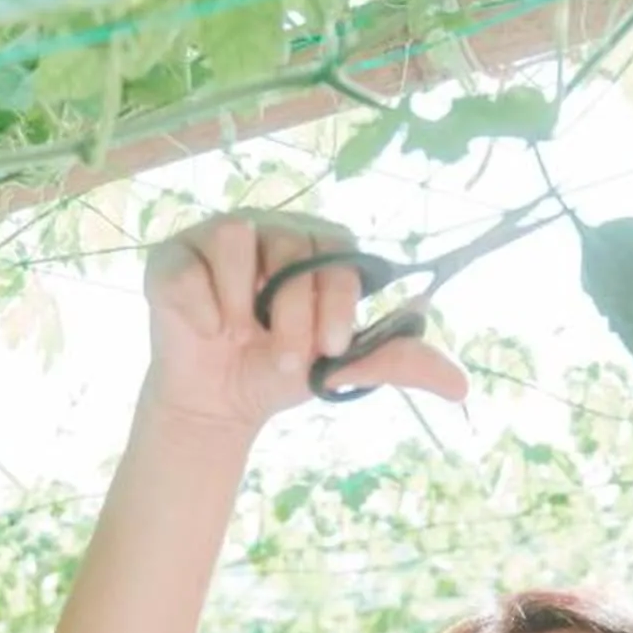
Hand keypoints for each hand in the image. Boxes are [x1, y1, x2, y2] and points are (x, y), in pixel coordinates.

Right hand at [138, 212, 468, 437]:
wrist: (217, 403)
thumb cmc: (278, 370)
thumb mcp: (339, 370)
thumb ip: (395, 365)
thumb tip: (459, 384)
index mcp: (318, 246)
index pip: (337, 249)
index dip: (337, 298)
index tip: (332, 348)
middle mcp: (272, 229)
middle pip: (290, 245)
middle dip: (293, 315)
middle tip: (283, 359)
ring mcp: (219, 237)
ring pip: (236, 239)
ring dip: (241, 305)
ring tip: (238, 336)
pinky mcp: (173, 257)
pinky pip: (187, 267)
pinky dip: (200, 309)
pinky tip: (206, 333)